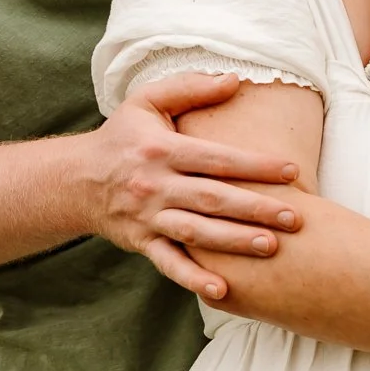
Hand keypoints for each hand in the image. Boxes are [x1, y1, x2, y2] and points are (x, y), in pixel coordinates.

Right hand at [77, 70, 301, 298]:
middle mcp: (155, 185)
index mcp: (162, 150)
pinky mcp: (142, 243)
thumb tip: (234, 79)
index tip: (291, 171)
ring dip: (234, 242)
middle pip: (212, 198)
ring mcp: (148, 217)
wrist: (75, 180)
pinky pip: (169, 264)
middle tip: (294, 218)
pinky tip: (222, 291)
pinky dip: (194, 278)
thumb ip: (190, 87)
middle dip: (255, 209)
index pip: (216, 158)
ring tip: (271, 247)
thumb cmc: (122, 137)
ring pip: (196, 233)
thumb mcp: (146, 101)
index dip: (255, 164)